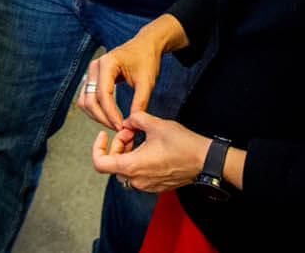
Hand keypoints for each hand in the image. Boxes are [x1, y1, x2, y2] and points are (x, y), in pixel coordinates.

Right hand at [78, 33, 166, 129]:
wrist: (145, 45)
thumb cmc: (146, 59)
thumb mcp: (147, 81)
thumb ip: (140, 102)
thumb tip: (132, 122)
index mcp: (107, 63)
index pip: (103, 94)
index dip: (111, 114)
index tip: (121, 127)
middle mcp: (95, 66)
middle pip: (90, 100)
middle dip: (103, 118)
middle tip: (118, 129)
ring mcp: (92, 72)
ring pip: (85, 101)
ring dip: (97, 116)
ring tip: (114, 125)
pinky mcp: (93, 78)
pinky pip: (88, 98)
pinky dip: (96, 110)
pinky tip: (110, 117)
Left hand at [91, 111, 211, 194]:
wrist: (205, 160)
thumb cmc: (182, 144)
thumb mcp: (155, 124)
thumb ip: (135, 119)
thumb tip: (128, 121)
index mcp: (132, 166)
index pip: (100, 163)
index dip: (98, 147)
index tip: (105, 135)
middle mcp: (137, 180)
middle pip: (113, 164)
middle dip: (117, 145)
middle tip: (130, 131)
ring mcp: (147, 185)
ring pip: (125, 169)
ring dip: (127, 152)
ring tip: (140, 137)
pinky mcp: (156, 186)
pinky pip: (138, 175)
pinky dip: (137, 160)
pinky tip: (149, 147)